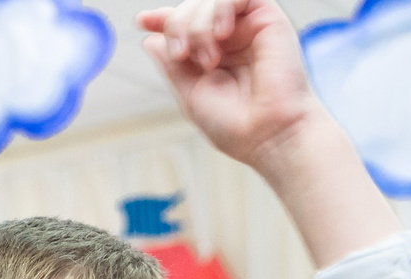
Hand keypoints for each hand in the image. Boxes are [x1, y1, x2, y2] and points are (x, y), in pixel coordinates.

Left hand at [140, 1, 322, 167]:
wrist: (266, 133)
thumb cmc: (233, 123)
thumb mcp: (190, 92)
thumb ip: (172, 65)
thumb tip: (151, 40)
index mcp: (211, 54)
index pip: (184, 25)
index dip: (162, 19)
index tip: (142, 21)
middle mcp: (230, 38)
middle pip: (192, 8)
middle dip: (177, 26)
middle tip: (181, 55)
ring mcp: (248, 27)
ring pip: (210, 1)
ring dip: (198, 26)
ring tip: (208, 59)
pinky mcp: (268, 18)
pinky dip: (221, 8)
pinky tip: (222, 34)